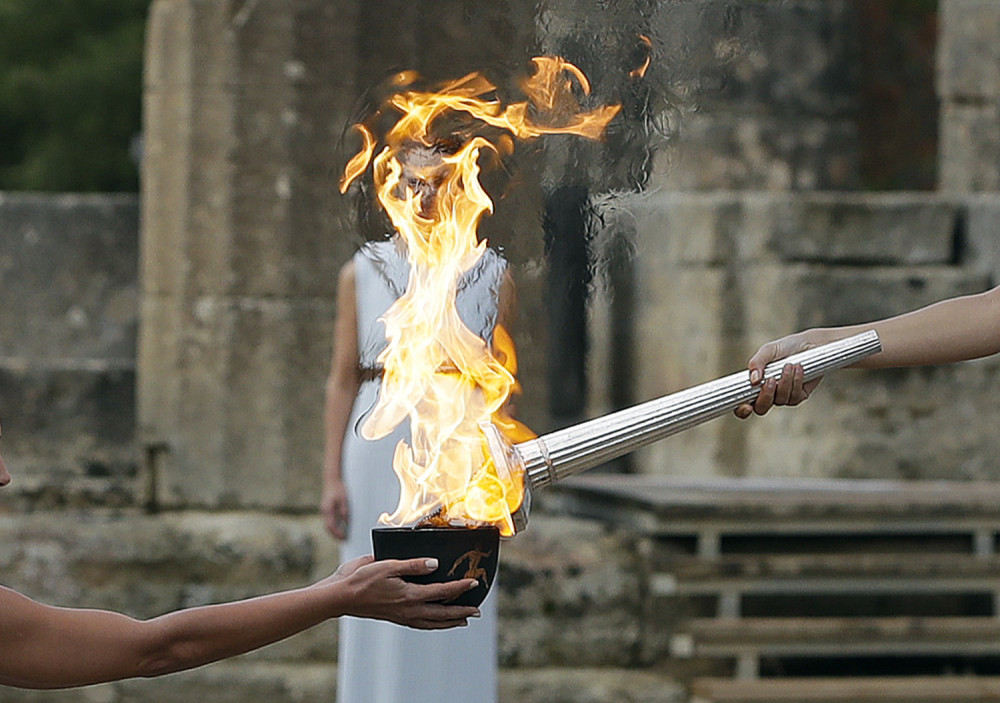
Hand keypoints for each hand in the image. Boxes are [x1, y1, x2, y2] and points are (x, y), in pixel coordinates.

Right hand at [321, 479, 349, 538]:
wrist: (332, 479)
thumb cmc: (338, 488)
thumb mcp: (344, 500)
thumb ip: (344, 511)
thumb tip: (346, 522)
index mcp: (328, 510)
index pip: (331, 526)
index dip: (337, 534)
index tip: (344, 538)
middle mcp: (324, 511)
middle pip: (328, 528)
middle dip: (335, 535)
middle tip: (343, 540)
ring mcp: (325, 510)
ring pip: (328, 524)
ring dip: (334, 531)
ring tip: (342, 536)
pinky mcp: (327, 508)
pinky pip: (329, 520)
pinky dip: (333, 525)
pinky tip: (340, 527)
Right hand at [325, 556, 479, 629]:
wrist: (342, 597)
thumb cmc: (361, 579)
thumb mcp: (388, 565)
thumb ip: (413, 565)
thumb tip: (434, 564)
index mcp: (409, 595)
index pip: (442, 592)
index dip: (460, 587)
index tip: (474, 583)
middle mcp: (409, 609)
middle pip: (442, 613)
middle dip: (461, 611)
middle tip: (476, 610)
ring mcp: (402, 616)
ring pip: (432, 622)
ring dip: (450, 621)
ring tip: (462, 620)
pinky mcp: (396, 617)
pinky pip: (421, 624)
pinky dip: (433, 624)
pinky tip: (435, 621)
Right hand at [734, 332, 823, 418]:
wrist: (809, 344)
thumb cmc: (785, 348)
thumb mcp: (768, 351)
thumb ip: (757, 362)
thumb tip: (753, 380)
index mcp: (755, 384)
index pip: (743, 404)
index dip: (742, 410)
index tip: (746, 406)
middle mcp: (768, 394)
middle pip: (761, 408)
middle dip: (766, 396)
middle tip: (771, 379)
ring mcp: (784, 396)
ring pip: (781, 400)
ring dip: (785, 382)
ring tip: (789, 365)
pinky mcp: (799, 396)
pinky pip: (795, 397)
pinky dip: (796, 381)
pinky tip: (798, 368)